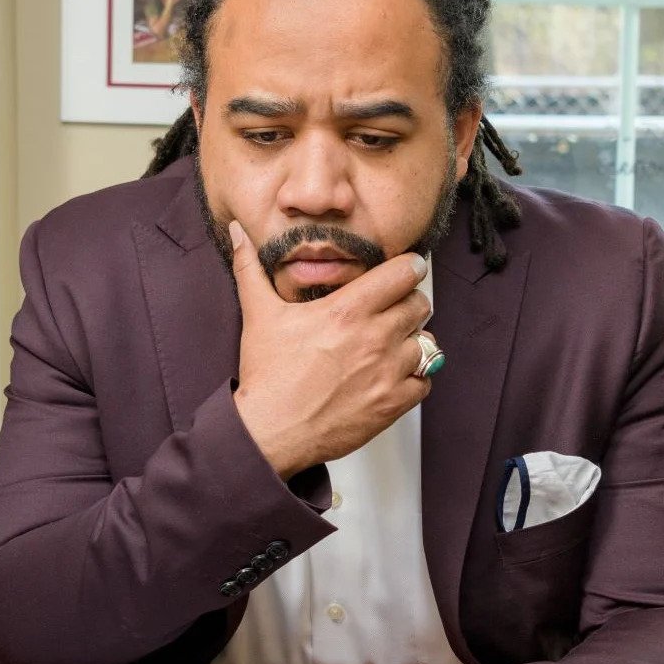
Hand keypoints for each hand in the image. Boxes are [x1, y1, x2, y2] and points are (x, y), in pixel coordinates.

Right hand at [226, 219, 433, 477]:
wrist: (271, 431)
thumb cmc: (268, 376)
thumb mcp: (259, 316)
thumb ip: (250, 268)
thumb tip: (237, 232)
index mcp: (347, 310)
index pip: (403, 273)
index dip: (408, 267)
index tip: (405, 269)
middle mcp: (374, 337)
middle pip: (419, 304)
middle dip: (409, 303)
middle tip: (392, 310)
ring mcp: (388, 372)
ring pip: (427, 341)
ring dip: (412, 340)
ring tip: (391, 345)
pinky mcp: (393, 403)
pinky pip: (425, 380)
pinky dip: (415, 376)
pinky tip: (393, 375)